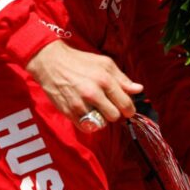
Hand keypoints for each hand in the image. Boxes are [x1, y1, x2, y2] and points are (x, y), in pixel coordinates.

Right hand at [25, 40, 142, 130]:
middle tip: (110, 107)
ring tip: (98, 109)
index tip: (128, 109)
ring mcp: (79, 104)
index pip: (125, 104)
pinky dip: (89, 124)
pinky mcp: (68, 111)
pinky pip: (85, 127)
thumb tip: (138, 89)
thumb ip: (122, 79)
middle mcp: (92, 93)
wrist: (51, 63)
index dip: (130, 109)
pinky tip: (88, 113)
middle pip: (114, 116)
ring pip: (100, 123)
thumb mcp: (105, 64)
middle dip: (115, 113)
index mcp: (105, 80)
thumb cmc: (80, 62)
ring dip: (101, 118)